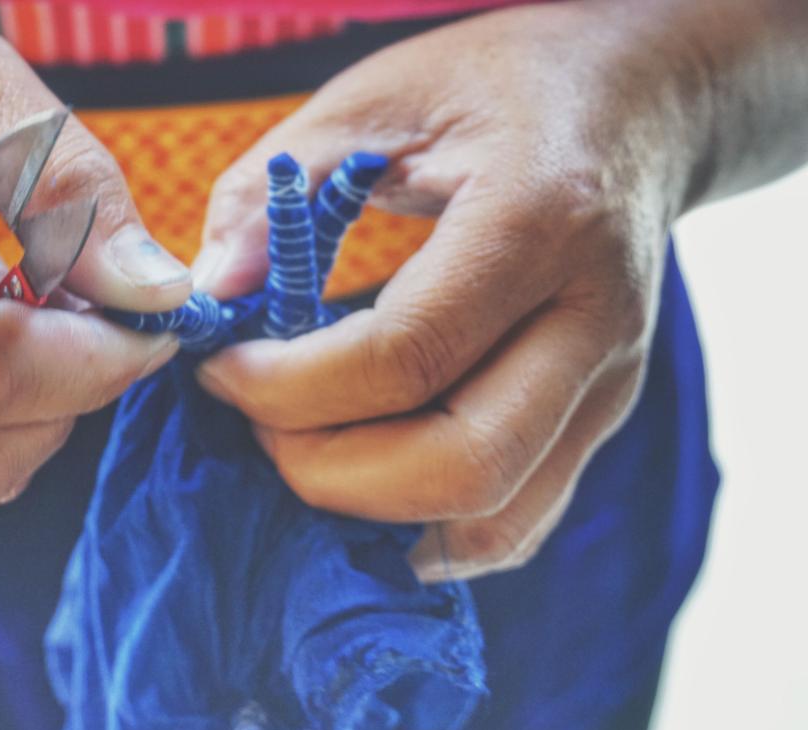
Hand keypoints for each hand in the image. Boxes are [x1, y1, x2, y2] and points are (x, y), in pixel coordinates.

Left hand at [192, 2, 703, 579]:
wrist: (633, 102)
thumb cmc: (495, 87)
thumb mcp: (373, 98)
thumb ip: (276, 189)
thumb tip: (209, 298)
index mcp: (540, 219)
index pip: (407, 357)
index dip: (289, 387)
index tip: (219, 370)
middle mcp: (593, 321)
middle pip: (463, 466)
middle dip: (325, 470)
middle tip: (256, 420)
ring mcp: (609, 385)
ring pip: (494, 518)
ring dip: (371, 513)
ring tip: (299, 450)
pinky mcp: (599, 420)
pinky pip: (513, 522)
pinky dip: (422, 529)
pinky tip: (359, 481)